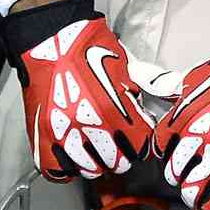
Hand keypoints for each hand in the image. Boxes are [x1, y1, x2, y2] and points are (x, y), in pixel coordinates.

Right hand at [0, 0, 153, 180]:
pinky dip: (66, 167)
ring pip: (89, 170)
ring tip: (92, 148)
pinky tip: (71, 154)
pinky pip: (58, 171)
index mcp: (116, 110)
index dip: (138, 143)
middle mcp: (90, 127)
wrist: (48, 37)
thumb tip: (167, 98)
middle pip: (117, 164)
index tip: (134, 137)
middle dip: (119, 155)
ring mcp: (64, 134)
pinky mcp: (42, 137)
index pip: (139, 148)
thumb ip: (146, 87)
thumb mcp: (126, 65)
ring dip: (94, 162)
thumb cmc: (88, 48)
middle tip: (114, 144)